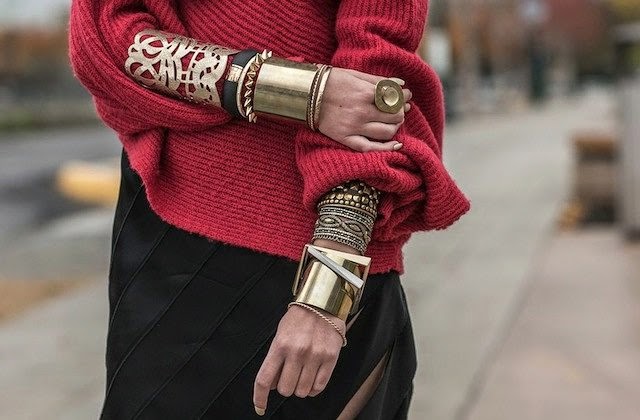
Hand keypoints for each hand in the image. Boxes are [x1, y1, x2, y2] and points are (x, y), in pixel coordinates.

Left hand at [253, 238, 355, 415]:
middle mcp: (297, 352)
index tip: (260, 407)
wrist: (322, 303)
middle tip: (288, 377)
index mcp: (280, 345)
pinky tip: (312, 379)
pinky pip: (319, 386)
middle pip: (285, 389)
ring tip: (301, 375)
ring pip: (302, 391)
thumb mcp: (280, 334)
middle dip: (284, 387)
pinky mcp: (330, 358)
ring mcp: (314, 356)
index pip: (265, 379)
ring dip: (300, 388)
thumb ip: (275, 359)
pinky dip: (313, 389)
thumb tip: (271, 384)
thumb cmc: (299, 318)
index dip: (260, 397)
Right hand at [318, 68, 411, 151]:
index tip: (405, 97)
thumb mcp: (355, 75)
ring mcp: (354, 127)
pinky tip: (397, 145)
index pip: (394, 99)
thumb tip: (402, 83)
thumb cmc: (332, 81)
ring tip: (393, 122)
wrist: (306, 94)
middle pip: (394, 116)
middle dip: (400, 112)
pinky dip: (386, 148)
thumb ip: (379, 80)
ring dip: (396, 127)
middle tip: (399, 110)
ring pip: (387, 132)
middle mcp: (361, 111)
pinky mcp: (346, 138)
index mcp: (365, 93)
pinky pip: (370, 148)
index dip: (403, 98)